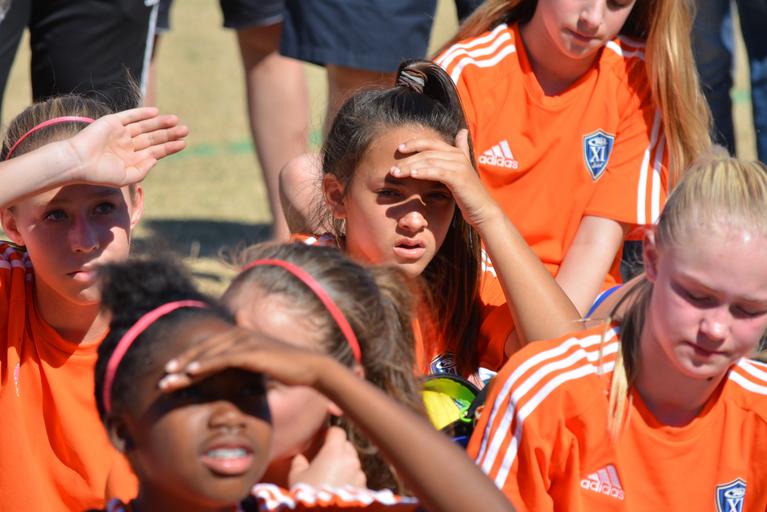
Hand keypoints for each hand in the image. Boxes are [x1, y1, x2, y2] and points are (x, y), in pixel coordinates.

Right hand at [67, 107, 187, 185]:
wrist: (79, 162)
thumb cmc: (100, 174)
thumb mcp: (126, 177)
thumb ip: (143, 169)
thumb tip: (156, 158)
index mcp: (131, 158)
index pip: (155, 151)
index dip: (169, 147)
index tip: (183, 143)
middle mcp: (127, 145)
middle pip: (153, 137)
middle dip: (169, 134)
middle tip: (186, 130)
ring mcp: (120, 133)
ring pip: (144, 126)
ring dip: (160, 123)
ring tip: (176, 121)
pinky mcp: (112, 122)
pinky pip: (130, 116)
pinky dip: (142, 113)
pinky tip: (156, 112)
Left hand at [159, 326, 328, 391]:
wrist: (310, 368)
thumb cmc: (288, 367)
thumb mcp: (265, 360)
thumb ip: (248, 357)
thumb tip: (239, 367)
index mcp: (240, 336)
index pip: (208, 346)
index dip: (188, 357)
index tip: (171, 371)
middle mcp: (240, 334)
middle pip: (203, 348)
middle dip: (180, 363)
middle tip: (162, 377)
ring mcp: (246, 342)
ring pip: (208, 354)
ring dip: (186, 367)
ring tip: (168, 380)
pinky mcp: (252, 352)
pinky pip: (223, 359)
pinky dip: (205, 365)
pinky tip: (191, 373)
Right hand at [288, 426, 365, 488]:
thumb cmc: (308, 495)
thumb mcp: (296, 477)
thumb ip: (298, 462)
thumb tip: (300, 458)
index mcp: (334, 451)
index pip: (337, 432)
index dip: (330, 434)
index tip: (323, 439)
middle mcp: (350, 460)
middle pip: (347, 446)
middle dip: (338, 450)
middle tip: (326, 460)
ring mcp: (359, 475)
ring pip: (353, 463)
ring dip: (345, 466)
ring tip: (332, 478)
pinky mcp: (364, 489)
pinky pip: (357, 479)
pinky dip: (350, 480)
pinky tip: (339, 489)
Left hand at [391, 129, 501, 228]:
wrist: (483, 210)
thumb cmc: (468, 193)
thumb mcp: (461, 170)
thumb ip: (460, 151)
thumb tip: (462, 132)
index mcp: (457, 153)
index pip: (431, 143)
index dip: (414, 143)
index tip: (399, 149)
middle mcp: (458, 156)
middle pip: (427, 152)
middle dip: (408, 159)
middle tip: (393, 168)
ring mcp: (459, 166)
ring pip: (429, 161)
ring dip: (410, 166)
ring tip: (396, 173)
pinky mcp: (459, 177)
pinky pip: (437, 171)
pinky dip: (423, 172)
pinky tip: (412, 175)